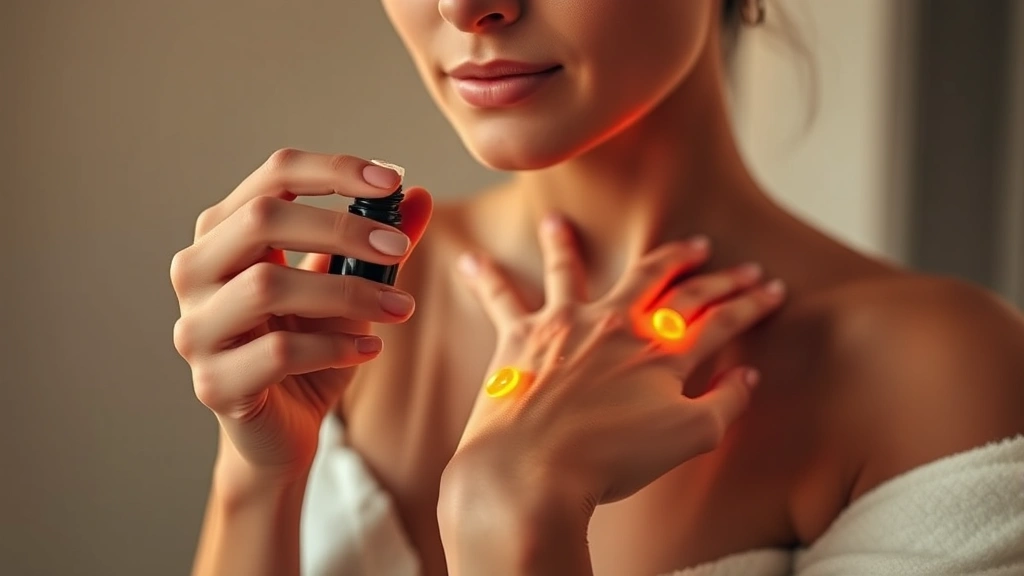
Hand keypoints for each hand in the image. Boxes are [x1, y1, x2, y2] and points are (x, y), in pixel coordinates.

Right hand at [170, 150, 431, 487]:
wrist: (284, 430)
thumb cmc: (310, 348)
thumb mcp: (349, 288)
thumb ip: (377, 244)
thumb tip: (419, 195)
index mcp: (225, 233)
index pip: (273, 175)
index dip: (333, 170)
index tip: (394, 179)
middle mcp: (196, 272)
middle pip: (261, 219)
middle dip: (341, 227)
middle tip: (400, 248)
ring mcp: (196, 328)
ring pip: (267, 287)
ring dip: (349, 294)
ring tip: (401, 309)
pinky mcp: (214, 383)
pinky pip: (277, 352)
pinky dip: (334, 347)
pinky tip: (370, 350)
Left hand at [444, 217, 783, 516]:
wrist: (534, 471)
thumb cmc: (611, 461)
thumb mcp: (688, 439)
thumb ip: (724, 404)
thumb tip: (749, 377)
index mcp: (660, 352)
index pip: (717, 318)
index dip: (748, 302)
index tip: (770, 288)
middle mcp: (615, 326)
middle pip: (663, 285)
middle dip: (694, 266)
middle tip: (710, 248)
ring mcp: (566, 327)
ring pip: (571, 271)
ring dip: (567, 245)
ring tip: (559, 221)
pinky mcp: (521, 339)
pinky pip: (502, 300)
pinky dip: (487, 279)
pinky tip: (469, 259)